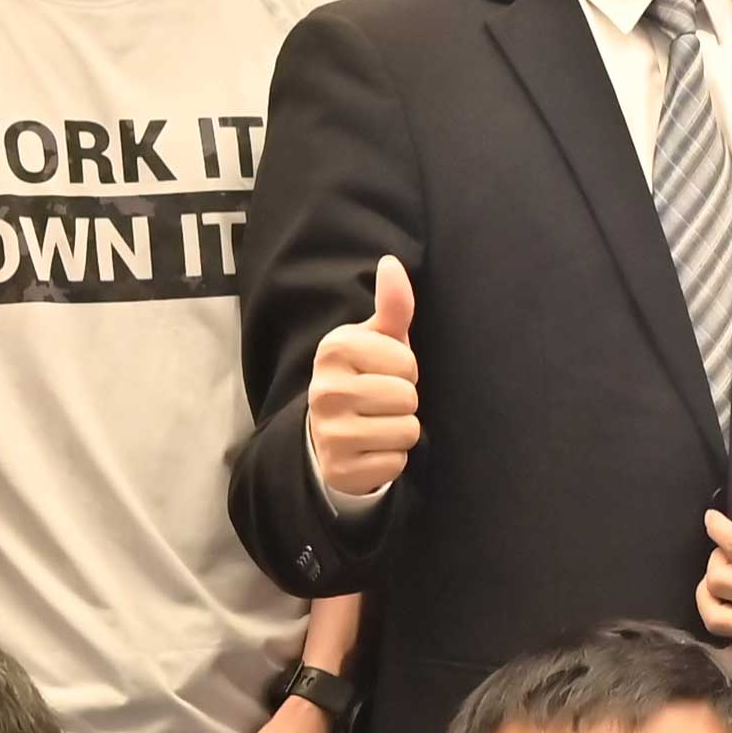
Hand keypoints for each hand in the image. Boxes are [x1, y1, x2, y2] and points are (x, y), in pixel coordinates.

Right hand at [307, 253, 421, 512]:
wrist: (329, 435)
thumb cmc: (364, 376)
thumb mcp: (377, 340)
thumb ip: (392, 305)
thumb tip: (391, 263)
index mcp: (333, 349)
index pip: (406, 361)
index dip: (405, 369)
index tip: (384, 372)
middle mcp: (324, 389)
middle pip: (407, 396)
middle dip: (405, 401)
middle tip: (381, 402)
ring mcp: (329, 432)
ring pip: (406, 430)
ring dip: (401, 430)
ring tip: (377, 423)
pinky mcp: (340, 468)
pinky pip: (396, 462)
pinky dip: (391, 458)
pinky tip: (371, 449)